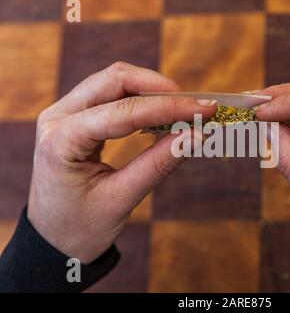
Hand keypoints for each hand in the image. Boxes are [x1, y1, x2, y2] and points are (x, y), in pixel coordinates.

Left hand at [28, 62, 216, 263]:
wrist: (53, 241)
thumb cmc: (80, 227)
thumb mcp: (121, 198)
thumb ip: (159, 163)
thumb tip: (196, 135)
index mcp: (61, 140)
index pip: (123, 111)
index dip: (168, 107)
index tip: (204, 108)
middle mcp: (57, 117)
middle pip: (115, 80)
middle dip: (160, 88)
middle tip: (195, 105)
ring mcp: (64, 114)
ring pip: (114, 82)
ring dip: (152, 90)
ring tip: (184, 109)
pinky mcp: (75, 118)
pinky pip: (111, 96)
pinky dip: (141, 99)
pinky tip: (162, 113)